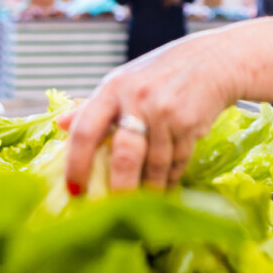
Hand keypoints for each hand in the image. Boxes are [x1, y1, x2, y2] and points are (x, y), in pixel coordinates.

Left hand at [60, 34, 237, 193]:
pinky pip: (177, 162)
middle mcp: (138, 98)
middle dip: (119, 190)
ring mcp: (166, 111)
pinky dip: (170, 179)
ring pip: (155, 165)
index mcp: (113, 88)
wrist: (212, 60)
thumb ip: (93, 105)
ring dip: (149, 190)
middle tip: (112, 212)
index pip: (86, 130)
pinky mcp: (190, 123)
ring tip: (142, 204)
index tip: (74, 191)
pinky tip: (165, 187)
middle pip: (124, 155)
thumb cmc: (161, 73)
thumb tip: (60, 126)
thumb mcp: (124, 81)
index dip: (76, 164)